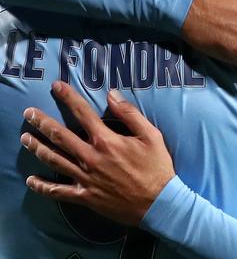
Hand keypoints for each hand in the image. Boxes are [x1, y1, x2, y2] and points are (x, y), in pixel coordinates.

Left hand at [21, 82, 173, 224]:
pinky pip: (59, 192)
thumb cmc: (156, 167)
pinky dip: (43, 186)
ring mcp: (85, 179)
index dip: (68, 97)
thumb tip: (111, 94)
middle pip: (60, 136)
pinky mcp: (85, 197)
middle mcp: (91, 158)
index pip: (83, 113)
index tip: (56, 86)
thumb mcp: (150, 134)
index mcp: (106, 141)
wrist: (157, 204)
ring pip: (55, 161)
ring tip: (25, 138)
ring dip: (38, 148)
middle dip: (42, 122)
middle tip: (29, 113)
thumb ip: (129, 113)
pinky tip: (31, 181)